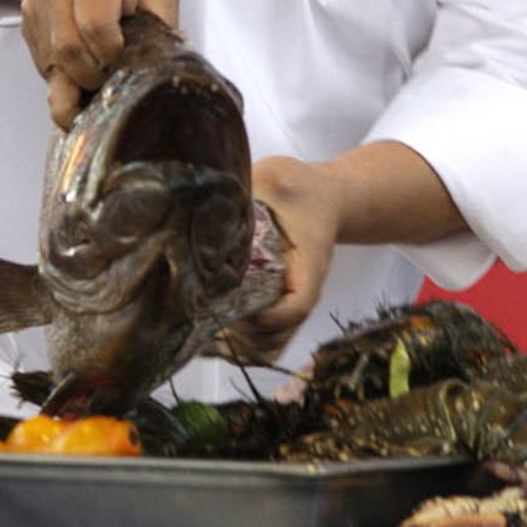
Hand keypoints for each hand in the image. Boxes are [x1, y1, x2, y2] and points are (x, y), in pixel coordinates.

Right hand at [20, 0, 179, 128]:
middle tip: (115, 75)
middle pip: (69, 53)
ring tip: (102, 72)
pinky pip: (44, 64)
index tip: (128, 59)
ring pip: (52, 64)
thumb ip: (162, 26)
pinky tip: (85, 65)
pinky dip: (66, 75)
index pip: (96, 29)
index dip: (115, 56)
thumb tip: (160, 69)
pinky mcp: (28, 24)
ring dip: (78, 79)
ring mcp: (37, 7)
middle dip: (95, 76)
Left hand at [221, 155, 342, 365]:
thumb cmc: (301, 188)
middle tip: (204, 319)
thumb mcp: (277, 178)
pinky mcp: (280, 305)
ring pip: (269, 347)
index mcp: (309, 262)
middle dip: (241, 335)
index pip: (297, 304)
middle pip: (278, 335)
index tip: (234, 304)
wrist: (325, 198)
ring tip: (202, 332)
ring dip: (237, 346)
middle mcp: (303, 290)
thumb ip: (251, 188)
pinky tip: (211, 338)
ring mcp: (291, 302)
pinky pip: (265, 343)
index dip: (267, 315)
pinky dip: (241, 349)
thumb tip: (209, 197)